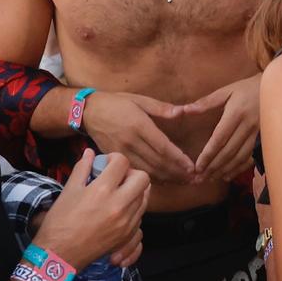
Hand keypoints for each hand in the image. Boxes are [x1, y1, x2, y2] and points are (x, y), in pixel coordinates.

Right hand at [36, 150, 151, 267]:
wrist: (60, 254)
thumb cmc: (60, 221)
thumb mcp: (69, 190)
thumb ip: (82, 168)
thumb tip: (90, 152)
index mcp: (103, 190)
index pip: (122, 162)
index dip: (114, 158)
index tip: (106, 164)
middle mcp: (120, 205)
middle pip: (143, 178)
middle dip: (131, 173)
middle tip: (118, 177)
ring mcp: (127, 222)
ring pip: (145, 197)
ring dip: (134, 191)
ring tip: (119, 193)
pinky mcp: (127, 235)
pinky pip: (141, 216)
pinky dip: (134, 208)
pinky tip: (119, 209)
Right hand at [83, 90, 197, 181]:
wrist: (88, 112)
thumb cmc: (116, 103)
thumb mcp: (139, 99)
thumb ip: (161, 108)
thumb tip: (182, 111)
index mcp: (139, 125)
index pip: (163, 147)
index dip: (178, 159)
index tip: (192, 166)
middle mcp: (131, 142)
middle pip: (158, 162)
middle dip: (177, 172)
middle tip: (193, 178)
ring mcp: (122, 153)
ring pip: (148, 171)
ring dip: (167, 178)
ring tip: (182, 181)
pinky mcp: (116, 160)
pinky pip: (136, 172)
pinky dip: (152, 178)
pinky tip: (164, 180)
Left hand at [182, 75, 261, 183]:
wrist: (275, 89)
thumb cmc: (246, 89)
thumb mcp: (226, 91)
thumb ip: (206, 102)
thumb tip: (185, 110)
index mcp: (236, 114)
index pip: (219, 139)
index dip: (208, 154)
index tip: (197, 166)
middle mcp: (247, 126)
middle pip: (228, 152)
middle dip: (213, 167)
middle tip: (200, 179)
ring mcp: (256, 134)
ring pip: (239, 157)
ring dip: (224, 170)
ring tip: (211, 179)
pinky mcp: (262, 139)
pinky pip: (249, 157)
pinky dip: (238, 168)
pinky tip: (227, 175)